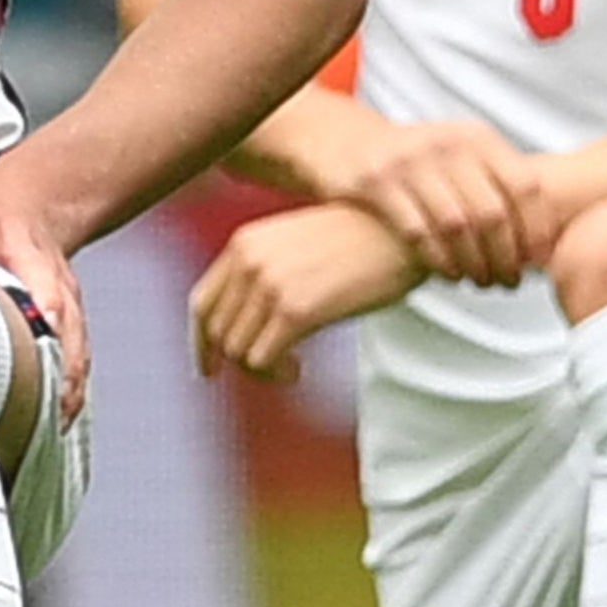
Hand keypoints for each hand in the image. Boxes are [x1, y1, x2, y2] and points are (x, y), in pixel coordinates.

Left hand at [0, 172, 95, 419]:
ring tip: (53, 408)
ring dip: (64, 363)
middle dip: (47, 313)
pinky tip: (60, 415)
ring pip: (69, 323)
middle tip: (41, 351)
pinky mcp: (72, 306)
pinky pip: (78, 345)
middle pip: (45, 283)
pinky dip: (71, 380)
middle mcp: (27, 253)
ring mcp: (55, 280)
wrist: (29, 202)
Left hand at [190, 201, 419, 379]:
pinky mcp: (295, 309)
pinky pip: (262, 360)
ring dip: (263, 370)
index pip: (203, 304)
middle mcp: (249, 260)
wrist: (404, 232)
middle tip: (276, 369)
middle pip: (218, 332)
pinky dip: (276, 374)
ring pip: (239, 351)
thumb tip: (248, 326)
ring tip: (293, 368)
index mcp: (246, 242)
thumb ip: (268, 274)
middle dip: (238, 360)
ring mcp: (269, 284)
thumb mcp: (301, 245)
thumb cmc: (363, 242)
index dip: (202, 343)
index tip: (210, 369)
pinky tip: (299, 370)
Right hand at [343, 116, 554, 289]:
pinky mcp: (377, 182)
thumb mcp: (462, 155)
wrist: (346, 143)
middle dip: (506, 257)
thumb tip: (547, 237)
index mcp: (478, 137)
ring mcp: (411, 161)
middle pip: (493, 213)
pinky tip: (448, 274)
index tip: (540, 261)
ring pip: (456, 227)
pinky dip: (438, 261)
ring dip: (474, 264)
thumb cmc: (418, 162)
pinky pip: (417, 232)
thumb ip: (499, 184)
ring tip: (481, 282)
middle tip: (509, 283)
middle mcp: (448, 144)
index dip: (538, 229)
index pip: (525, 186)